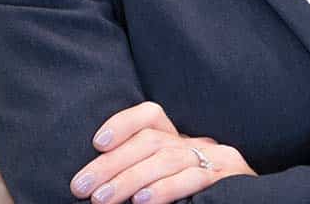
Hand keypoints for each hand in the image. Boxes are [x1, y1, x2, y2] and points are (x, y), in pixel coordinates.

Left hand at [70, 101, 257, 203]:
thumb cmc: (200, 200)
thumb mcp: (169, 182)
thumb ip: (144, 175)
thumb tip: (98, 183)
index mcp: (181, 140)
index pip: (151, 115)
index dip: (122, 123)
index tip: (96, 142)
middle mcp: (197, 142)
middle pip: (151, 140)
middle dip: (111, 163)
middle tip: (81, 186)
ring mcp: (214, 157)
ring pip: (166, 158)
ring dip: (129, 179)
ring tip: (102, 199)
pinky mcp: (228, 175)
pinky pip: (193, 178)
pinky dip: (165, 190)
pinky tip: (142, 202)